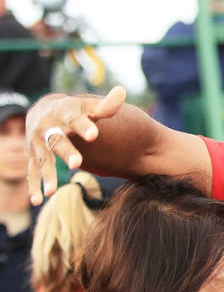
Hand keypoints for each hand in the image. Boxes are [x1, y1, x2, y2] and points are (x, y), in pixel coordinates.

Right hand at [25, 85, 126, 204]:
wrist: (44, 112)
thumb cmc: (73, 111)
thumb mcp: (87, 107)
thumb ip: (105, 106)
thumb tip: (122, 91)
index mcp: (64, 115)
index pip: (75, 120)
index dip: (84, 127)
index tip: (94, 134)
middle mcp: (48, 129)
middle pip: (57, 140)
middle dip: (66, 151)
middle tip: (78, 163)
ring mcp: (38, 144)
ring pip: (43, 160)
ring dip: (47, 174)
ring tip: (53, 191)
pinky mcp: (33, 156)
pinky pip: (32, 172)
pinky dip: (34, 186)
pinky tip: (38, 200)